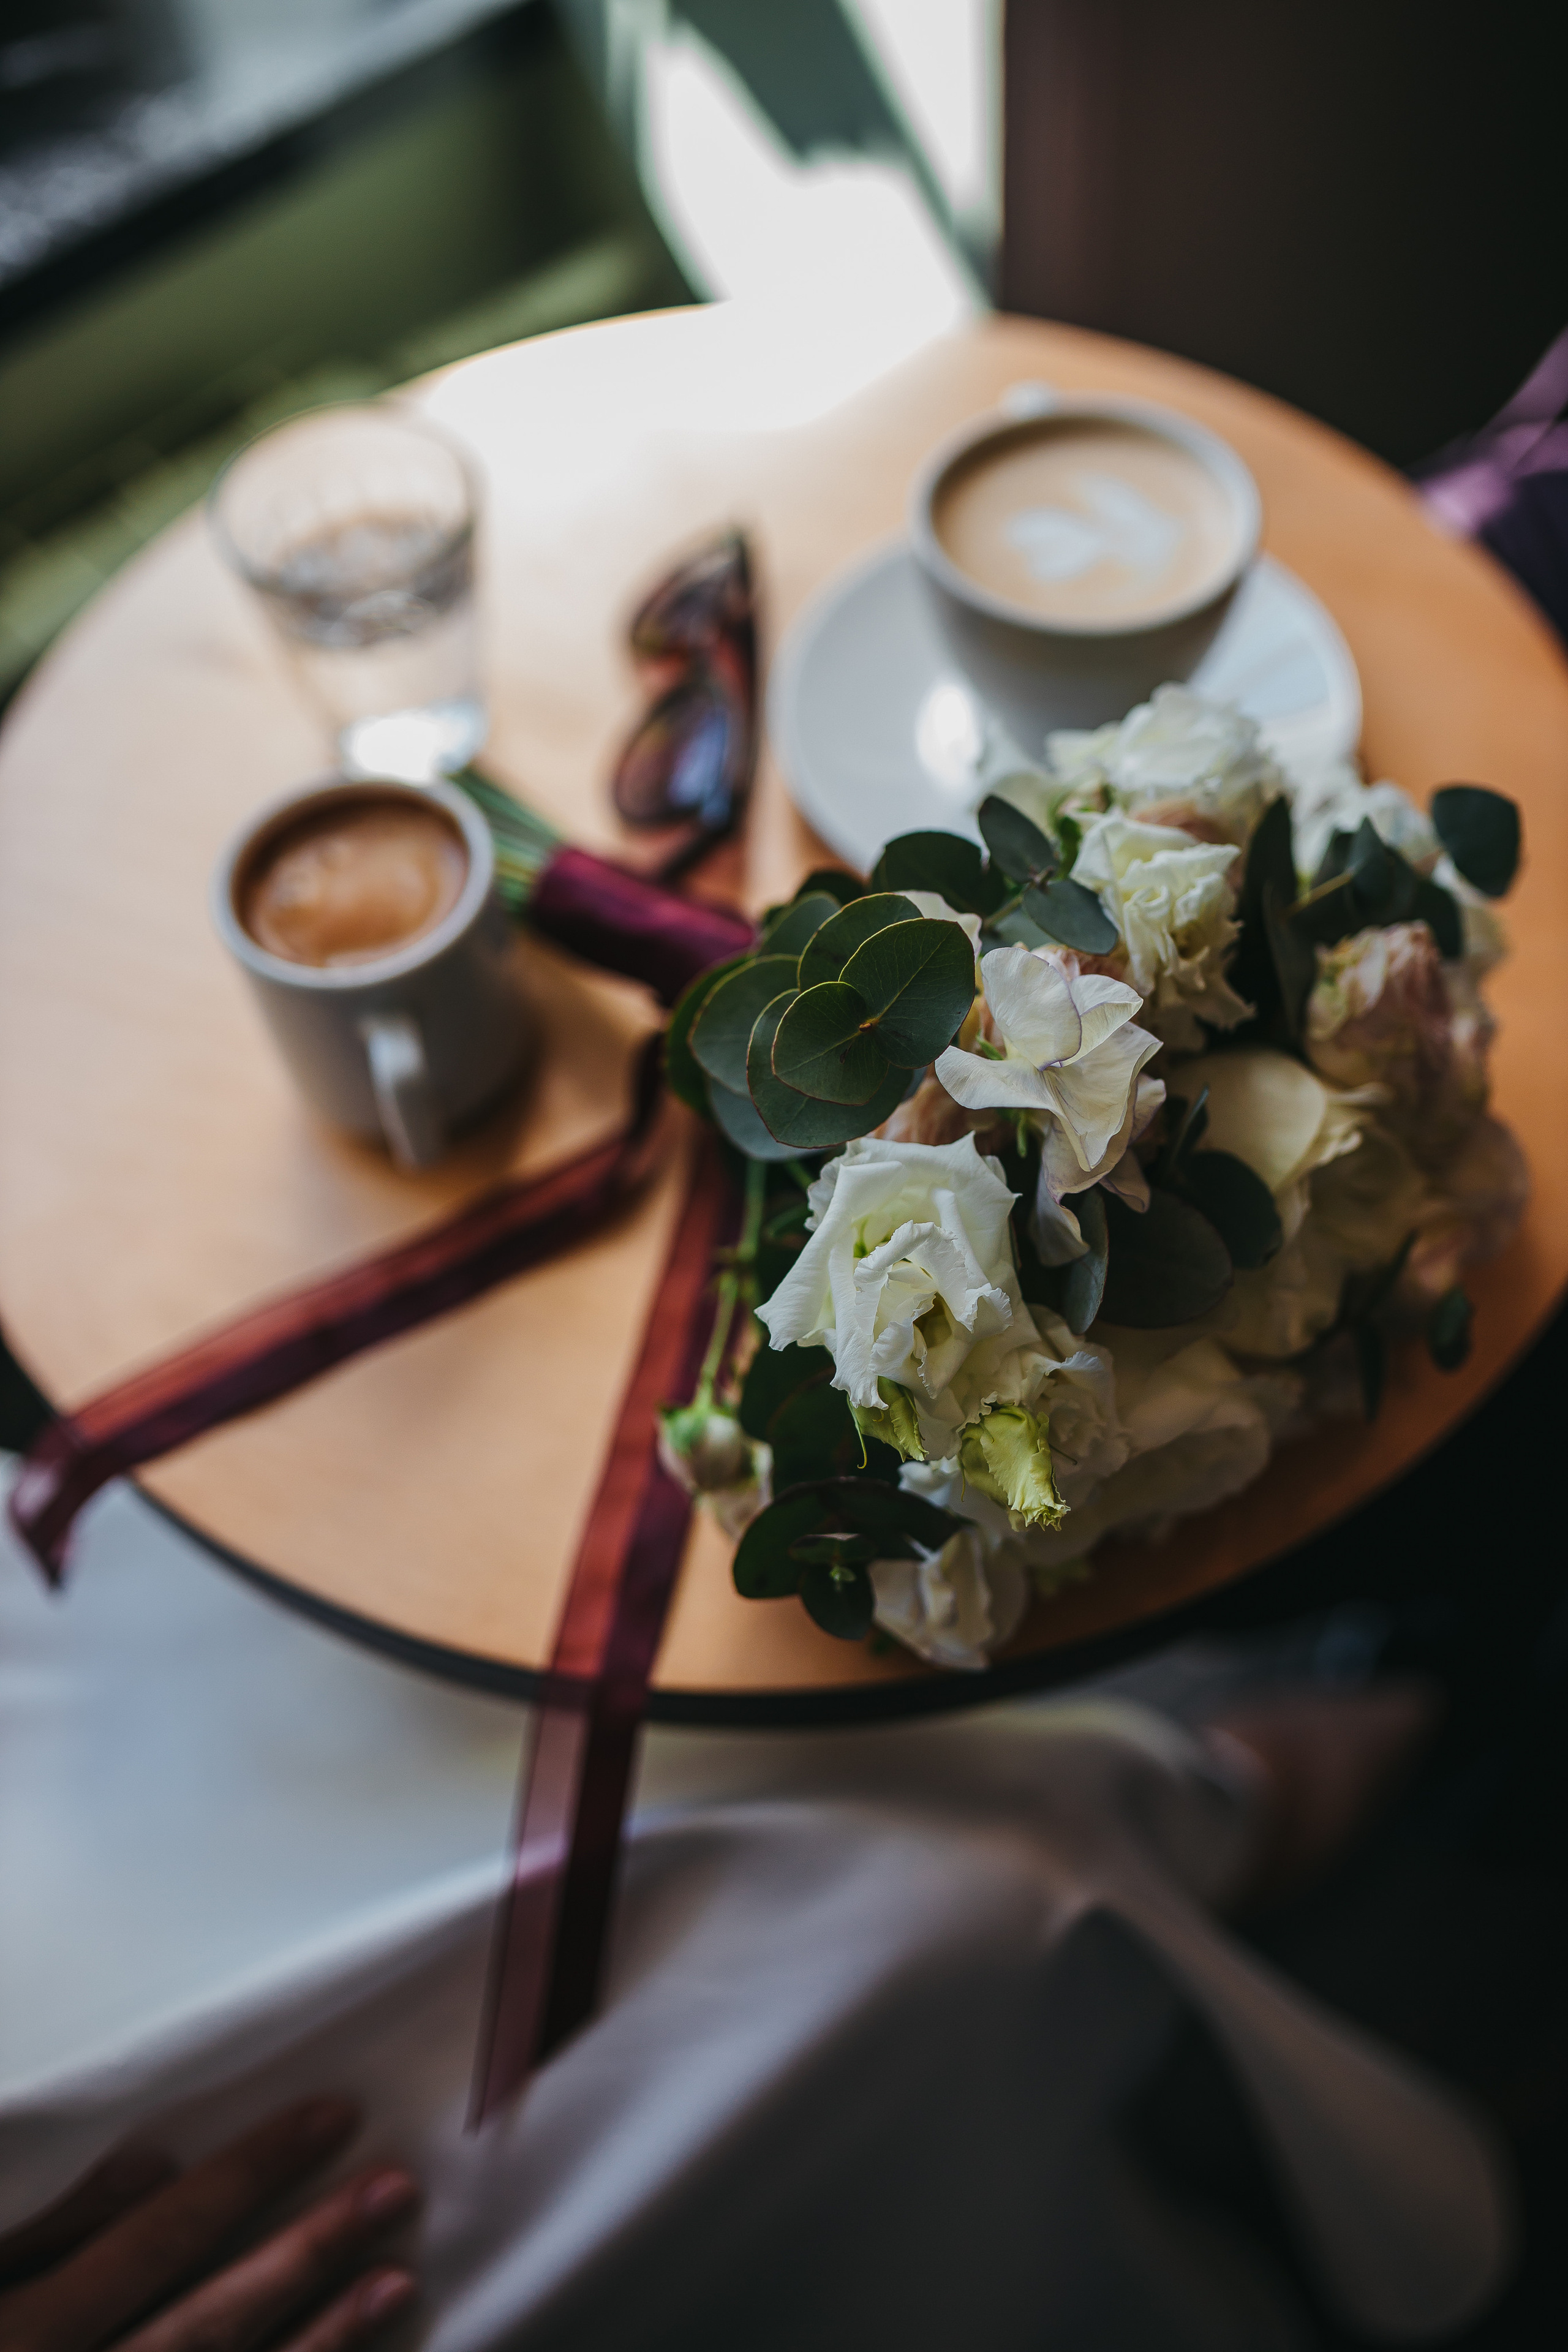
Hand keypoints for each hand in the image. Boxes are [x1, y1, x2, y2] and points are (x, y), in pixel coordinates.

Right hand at [0, 2098, 417, 2351]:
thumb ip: (34, 2227)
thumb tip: (150, 2166)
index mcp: (21, 2336)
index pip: (156, 2240)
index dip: (247, 2177)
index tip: (331, 2117)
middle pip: (207, 2325)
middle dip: (307, 2253)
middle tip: (396, 2188)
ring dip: (320, 2348)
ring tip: (398, 2280)